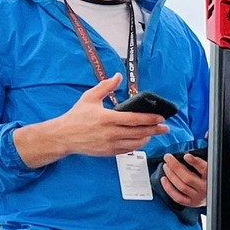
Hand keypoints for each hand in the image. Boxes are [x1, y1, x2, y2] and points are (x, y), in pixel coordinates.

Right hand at [24, 75, 168, 165]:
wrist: (64, 136)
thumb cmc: (77, 116)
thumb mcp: (89, 97)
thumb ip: (105, 86)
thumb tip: (118, 76)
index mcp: (108, 118)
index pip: (134, 119)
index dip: (150, 119)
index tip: (161, 118)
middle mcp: (111, 133)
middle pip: (139, 132)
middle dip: (155, 130)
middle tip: (165, 128)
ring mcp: (111, 144)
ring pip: (136, 143)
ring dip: (148, 138)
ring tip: (154, 133)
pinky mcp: (109, 152)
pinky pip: (128, 150)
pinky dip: (137, 145)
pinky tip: (142, 140)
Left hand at [160, 152, 207, 208]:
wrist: (213, 195)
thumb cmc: (207, 179)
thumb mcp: (208, 169)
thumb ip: (199, 163)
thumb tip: (185, 156)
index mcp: (211, 178)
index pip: (204, 169)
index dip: (195, 162)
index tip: (186, 156)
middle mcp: (205, 189)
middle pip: (188, 178)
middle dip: (175, 166)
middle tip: (168, 158)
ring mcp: (197, 197)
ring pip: (181, 186)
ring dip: (171, 175)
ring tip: (166, 167)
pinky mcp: (191, 203)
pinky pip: (177, 197)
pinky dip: (168, 188)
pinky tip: (164, 179)